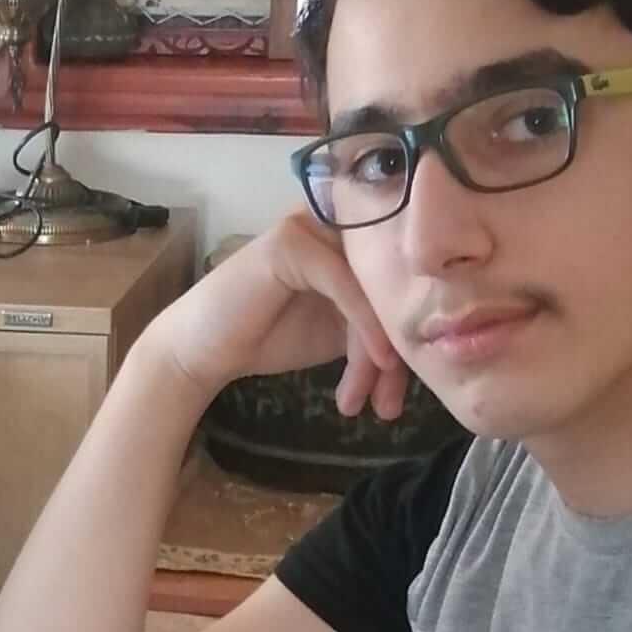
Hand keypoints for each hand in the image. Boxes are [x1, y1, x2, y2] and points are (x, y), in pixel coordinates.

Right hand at [149, 208, 407, 419]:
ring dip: (379, 353)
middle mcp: (332, 226)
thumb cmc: (264, 337)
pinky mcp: (293, 242)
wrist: (202, 349)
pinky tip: (375, 365)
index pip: (390, 283)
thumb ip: (373, 323)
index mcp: (345, 242)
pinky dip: (366, 328)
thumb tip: (428, 342)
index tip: (402, 390)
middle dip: (394, 352)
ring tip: (376, 402)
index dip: (402, 335)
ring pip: (370, 290)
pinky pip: (347, 286)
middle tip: (391, 405)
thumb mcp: (335, 332)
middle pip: (384, 287)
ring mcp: (310, 228)